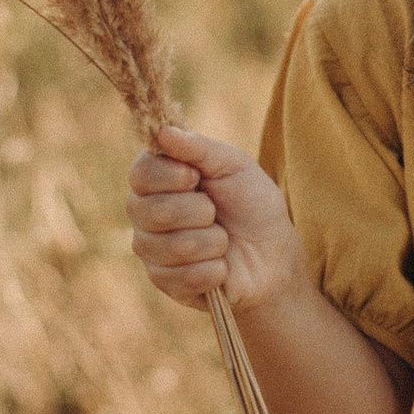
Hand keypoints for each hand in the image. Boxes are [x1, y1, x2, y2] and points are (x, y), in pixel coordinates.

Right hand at [126, 123, 306, 313]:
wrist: (274, 253)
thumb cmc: (251, 203)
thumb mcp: (233, 165)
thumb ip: (198, 148)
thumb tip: (162, 131)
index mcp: (158, 179)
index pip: (140, 173)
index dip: (171, 176)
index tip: (197, 176)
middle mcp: (145, 213)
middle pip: (152, 211)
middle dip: (200, 211)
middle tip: (216, 212)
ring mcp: (151, 250)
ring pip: (170, 246)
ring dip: (212, 242)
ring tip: (223, 240)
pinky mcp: (164, 282)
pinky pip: (183, 277)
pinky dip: (214, 269)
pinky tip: (222, 266)